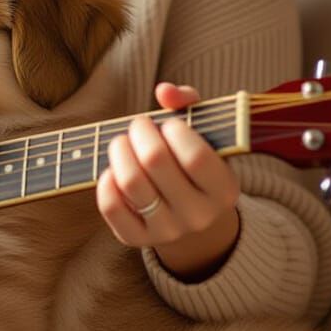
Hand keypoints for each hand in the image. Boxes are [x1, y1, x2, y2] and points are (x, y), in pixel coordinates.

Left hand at [96, 82, 240, 278]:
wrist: (194, 222)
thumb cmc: (196, 167)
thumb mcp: (206, 136)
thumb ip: (190, 105)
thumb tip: (164, 91)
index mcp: (224, 190)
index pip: (196, 156)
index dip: (175, 131)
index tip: (168, 125)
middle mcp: (199, 215)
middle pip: (155, 162)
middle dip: (140, 132)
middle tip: (138, 125)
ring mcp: (167, 231)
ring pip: (130, 183)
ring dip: (119, 151)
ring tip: (122, 142)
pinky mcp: (136, 239)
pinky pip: (111, 207)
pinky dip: (105, 182)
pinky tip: (113, 170)